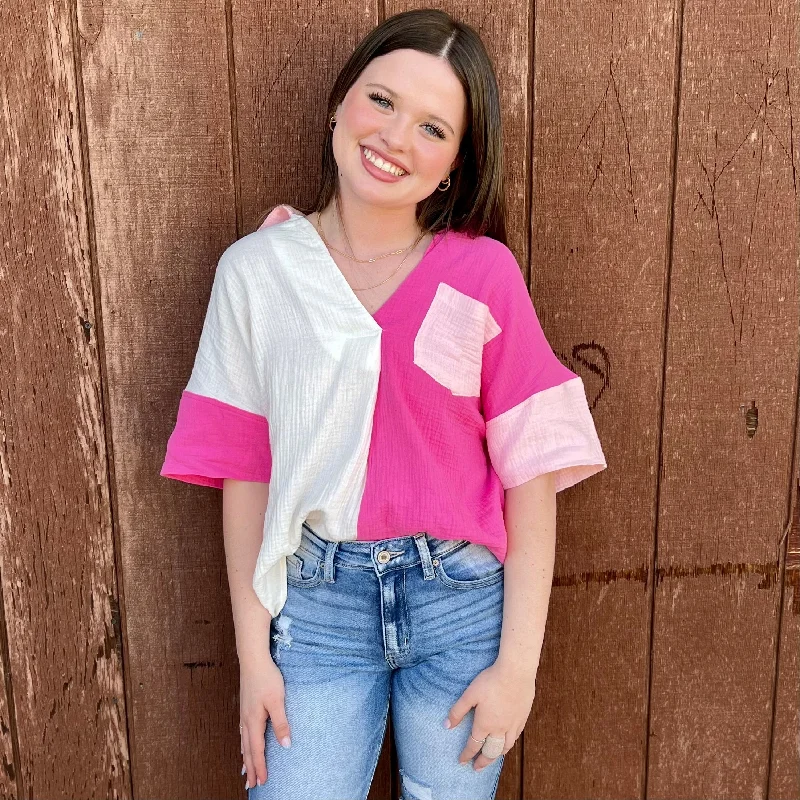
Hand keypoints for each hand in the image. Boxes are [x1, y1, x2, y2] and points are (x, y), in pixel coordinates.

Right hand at [239, 654, 291, 789]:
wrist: (253, 660)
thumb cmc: (267, 678)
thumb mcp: (277, 700)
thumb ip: (281, 723)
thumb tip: (286, 744)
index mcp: (254, 721)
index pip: (257, 750)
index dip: (260, 766)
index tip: (262, 782)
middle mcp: (246, 720)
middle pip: (247, 750)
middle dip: (250, 768)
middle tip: (251, 785)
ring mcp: (244, 714)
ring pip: (244, 742)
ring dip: (246, 758)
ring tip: (246, 771)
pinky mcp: (245, 707)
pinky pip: (242, 732)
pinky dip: (243, 744)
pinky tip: (244, 745)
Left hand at [444, 660, 535, 771]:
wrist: (516, 672)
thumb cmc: (491, 681)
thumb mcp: (470, 694)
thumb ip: (458, 711)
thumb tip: (446, 726)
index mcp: (484, 724)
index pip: (474, 744)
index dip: (466, 754)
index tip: (461, 761)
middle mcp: (499, 729)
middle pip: (490, 751)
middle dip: (482, 761)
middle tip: (476, 768)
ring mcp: (513, 725)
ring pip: (505, 747)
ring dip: (496, 756)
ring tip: (491, 758)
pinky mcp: (522, 718)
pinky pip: (515, 738)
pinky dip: (509, 745)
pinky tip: (508, 743)